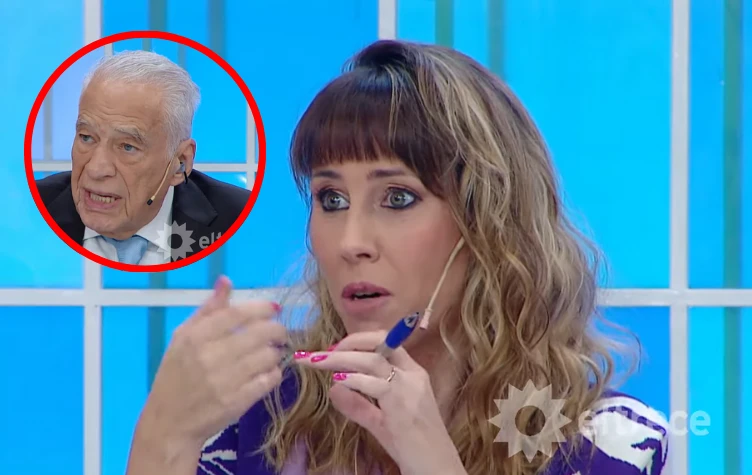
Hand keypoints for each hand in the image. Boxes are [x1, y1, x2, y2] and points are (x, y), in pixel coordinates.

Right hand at [138, 276, 287, 451]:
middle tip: (279, 332)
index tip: (273, 308)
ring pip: (269, 355)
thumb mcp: (182, 338)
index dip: (262, 308)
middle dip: (277, 329)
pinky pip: (269, 379)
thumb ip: (207, 309)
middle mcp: (211, 356)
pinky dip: (273, 373)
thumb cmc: (175, 376)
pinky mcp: (238, 401)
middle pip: (260, 333)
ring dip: (275, 352)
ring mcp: (226, 380)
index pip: (238, 314)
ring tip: (270, 353)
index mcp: (195, 337)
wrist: (169, 424)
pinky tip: (267, 372)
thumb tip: (226, 281)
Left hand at [295, 332, 466, 474]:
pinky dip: (352, 380)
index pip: (387, 342)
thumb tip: (333, 388)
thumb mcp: (381, 421)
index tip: (335, 348)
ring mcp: (409, 389)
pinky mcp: (402, 407)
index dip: (358, 341)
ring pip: (372, 360)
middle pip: (377, 345)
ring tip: (315, 362)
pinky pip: (374, 385)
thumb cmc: (414, 446)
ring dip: (340, 358)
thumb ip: (358, 405)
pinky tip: (337, 382)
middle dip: (344, 344)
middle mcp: (413, 375)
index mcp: (413, 373)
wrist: (437, 468)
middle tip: (317, 354)